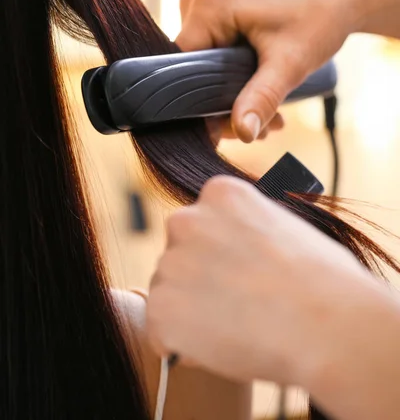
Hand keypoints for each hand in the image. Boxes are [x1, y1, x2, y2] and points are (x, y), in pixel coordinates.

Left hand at [147, 176, 399, 419]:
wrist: (329, 325)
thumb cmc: (325, 280)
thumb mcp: (287, 226)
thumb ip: (250, 227)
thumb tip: (241, 244)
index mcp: (221, 193)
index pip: (203, 225)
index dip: (221, 256)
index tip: (242, 276)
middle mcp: (188, 219)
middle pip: (181, 255)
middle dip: (200, 280)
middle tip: (238, 306)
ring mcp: (171, 262)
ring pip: (170, 293)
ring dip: (192, 313)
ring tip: (239, 329)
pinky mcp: (162, 308)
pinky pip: (162, 332)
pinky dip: (182, 345)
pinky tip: (222, 347)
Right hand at [178, 0, 399, 142]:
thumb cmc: (320, 17)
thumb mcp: (289, 64)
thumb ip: (261, 99)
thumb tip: (242, 136)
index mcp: (206, 6)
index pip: (181, 68)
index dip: (200, 105)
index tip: (230, 132)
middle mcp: (197, 1)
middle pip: (192, 70)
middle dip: (224, 106)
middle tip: (260, 131)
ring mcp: (208, 5)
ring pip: (205, 67)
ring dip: (234, 97)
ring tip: (271, 120)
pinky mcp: (220, 12)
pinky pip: (215, 53)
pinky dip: (236, 78)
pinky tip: (263, 96)